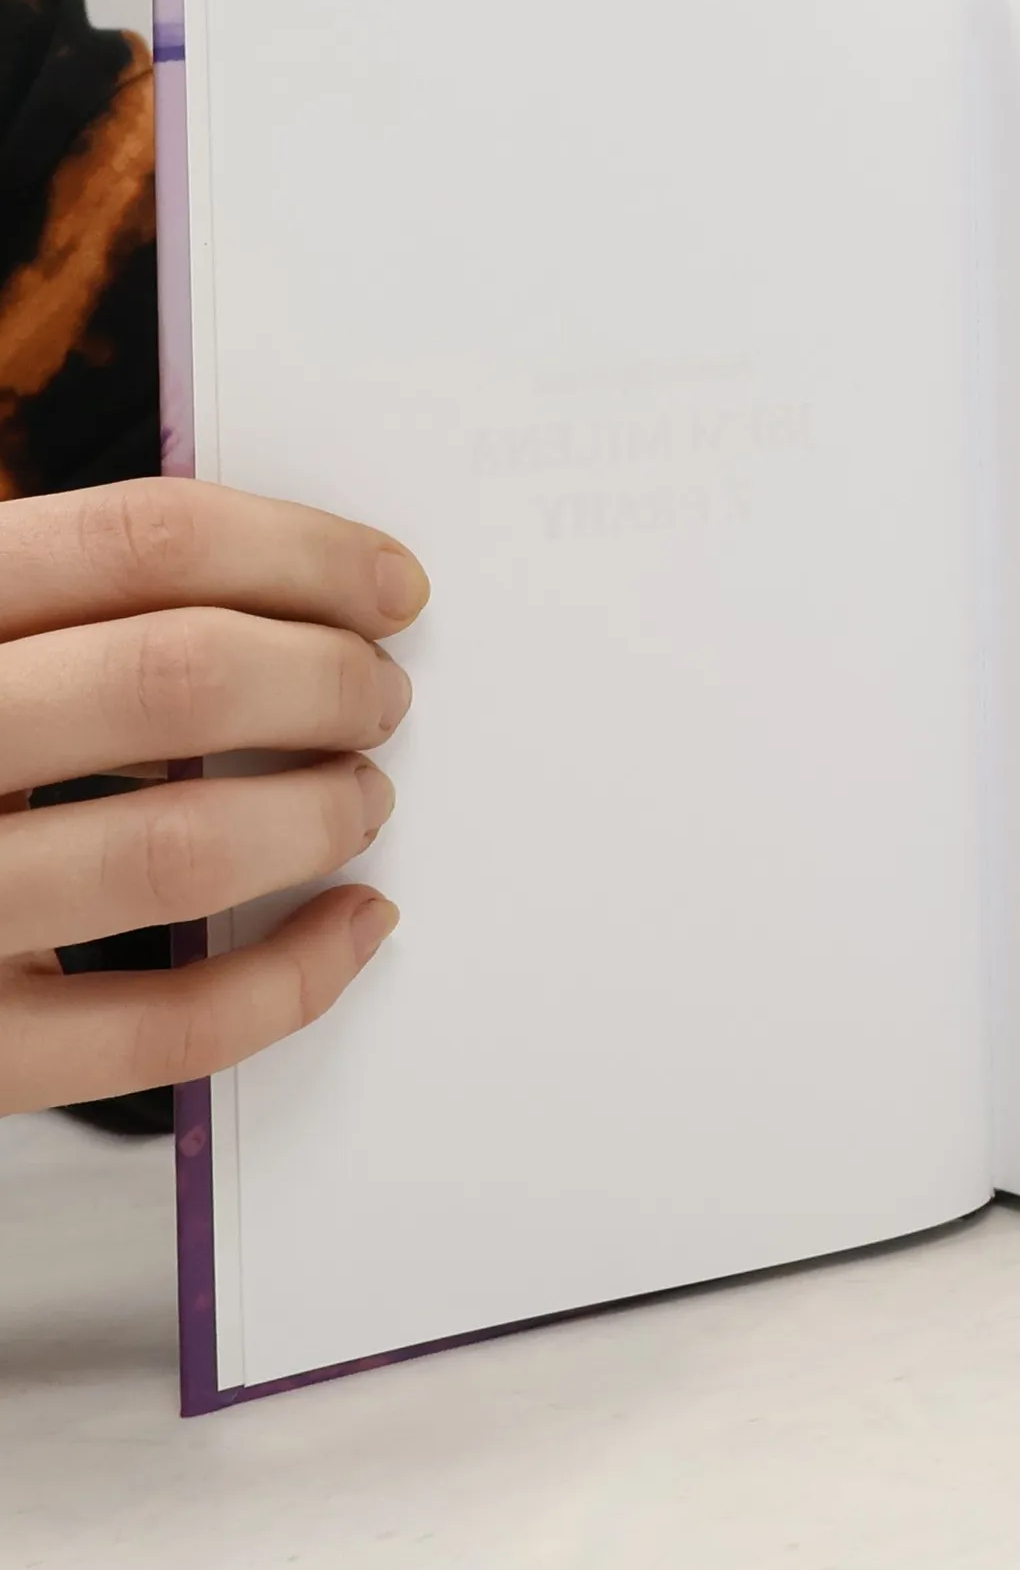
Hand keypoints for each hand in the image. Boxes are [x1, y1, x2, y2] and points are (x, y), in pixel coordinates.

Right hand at [0, 480, 426, 1114]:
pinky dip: (295, 975)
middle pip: (175, 679)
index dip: (299, 554)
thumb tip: (306, 594)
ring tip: (362, 795)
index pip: (139, 544)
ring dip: (316, 814)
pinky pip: (166, 1025)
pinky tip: (351, 922)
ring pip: (179, 849)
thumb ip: (76, 615)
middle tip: (381, 695)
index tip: (393, 585)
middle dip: (325, 681)